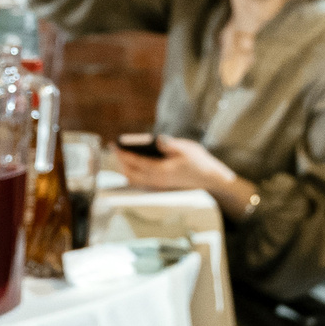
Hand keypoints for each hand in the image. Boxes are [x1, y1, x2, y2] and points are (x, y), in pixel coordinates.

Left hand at [113, 134, 239, 199]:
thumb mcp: (186, 149)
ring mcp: (158, 185)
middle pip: (131, 173)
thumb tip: (158, 139)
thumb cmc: (198, 162)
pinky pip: (140, 182)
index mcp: (161, 170)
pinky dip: (133, 174)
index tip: (114, 145)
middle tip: (115, 149)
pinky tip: (133, 166)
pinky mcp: (160, 186)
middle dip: (121, 161)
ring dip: (126, 168)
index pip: (136, 162)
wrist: (209, 179)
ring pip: (134, 180)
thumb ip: (170, 145)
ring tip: (122, 156)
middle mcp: (157, 180)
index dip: (123, 154)